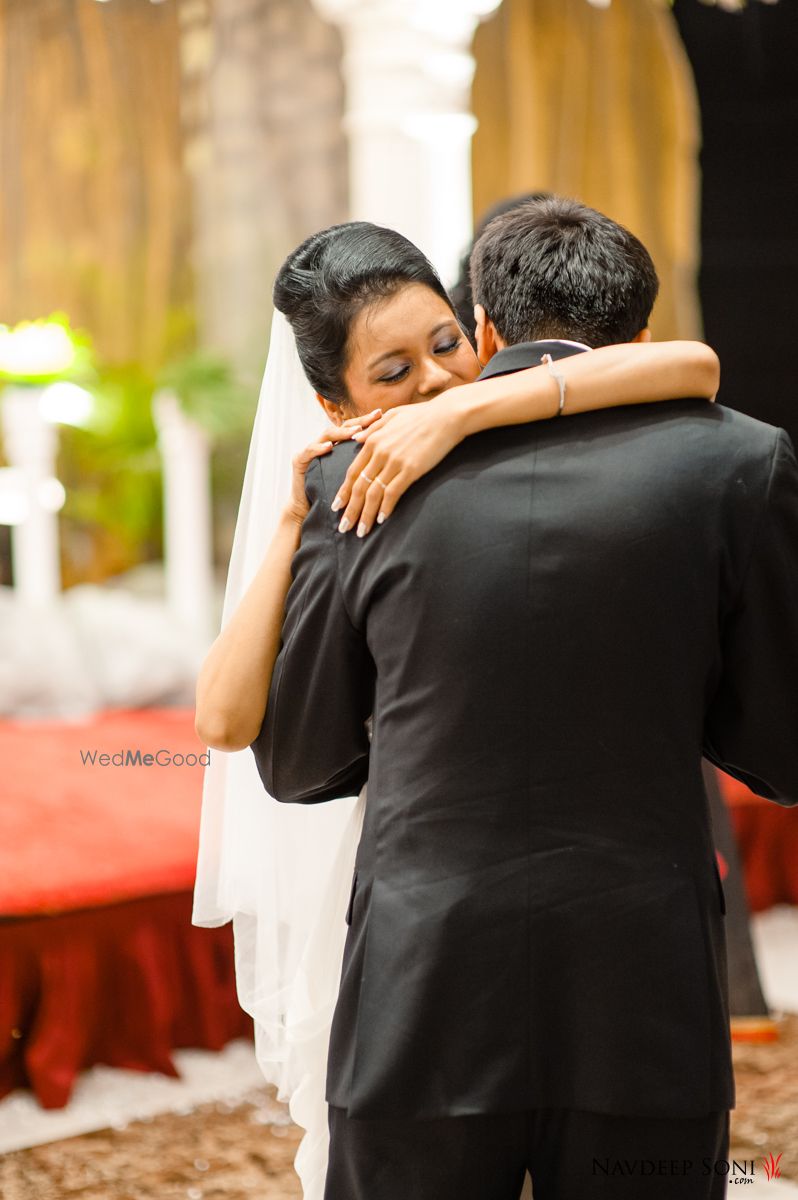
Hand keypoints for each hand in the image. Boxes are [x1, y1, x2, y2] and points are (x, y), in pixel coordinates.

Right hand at [284, 409, 382, 524]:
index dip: (369, 422)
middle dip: (360, 422)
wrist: (309, 510)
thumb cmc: (336, 497)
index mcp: (339, 446)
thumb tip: (394, 457)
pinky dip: (318, 448)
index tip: (385, 416)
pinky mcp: (299, 461)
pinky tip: (328, 448)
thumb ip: (368, 466)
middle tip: (375, 417)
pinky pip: (309, 451)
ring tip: (355, 432)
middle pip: (343, 427)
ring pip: (327, 435)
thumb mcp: (355, 479)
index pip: (356, 429)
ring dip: (341, 433)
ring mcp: (311, 450)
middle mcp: (325, 443)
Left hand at [330, 400, 464, 535]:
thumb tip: (356, 439)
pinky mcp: (411, 470)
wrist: (447, 416)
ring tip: (361, 531)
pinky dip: (385, 508)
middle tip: (344, 527)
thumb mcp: (392, 416)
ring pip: (373, 494)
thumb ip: (372, 428)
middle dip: (350, 510)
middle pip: (359, 487)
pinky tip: (381, 520)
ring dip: (365, 515)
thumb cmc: (422, 415)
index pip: (353, 472)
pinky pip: (392, 493)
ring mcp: (394, 462)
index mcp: (373, 441)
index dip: (344, 492)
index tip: (337, 507)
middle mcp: (380, 453)